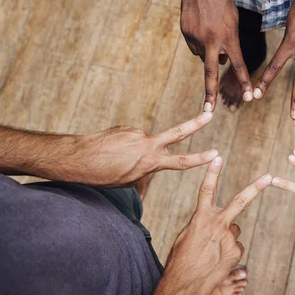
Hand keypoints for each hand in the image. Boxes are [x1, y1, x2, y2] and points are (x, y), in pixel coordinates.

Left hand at [71, 112, 216, 185]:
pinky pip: (131, 139)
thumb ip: (142, 173)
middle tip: (209, 113)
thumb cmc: (102, 176)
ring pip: (142, 145)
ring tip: (114, 161)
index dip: (200, 158)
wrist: (79, 158)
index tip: (215, 153)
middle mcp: (147, 144)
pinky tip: (111, 152)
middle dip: (196, 123)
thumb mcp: (127, 182)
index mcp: (150, 162)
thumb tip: (146, 167)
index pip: (181, 161)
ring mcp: (137, 133)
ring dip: (133, 153)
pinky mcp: (126, 128)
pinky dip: (124, 147)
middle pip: (177, 132)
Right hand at [134, 156, 270, 294]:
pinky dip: (228, 252)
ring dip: (226, 237)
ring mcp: (230, 238)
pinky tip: (217, 261)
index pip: (207, 190)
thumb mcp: (186, 235)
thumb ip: (202, 223)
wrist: (185, 285)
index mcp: (201, 216)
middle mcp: (218, 223)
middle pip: (241, 200)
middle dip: (256, 188)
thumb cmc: (181, 260)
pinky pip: (236, 246)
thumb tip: (213, 221)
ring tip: (211, 252)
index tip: (218, 157)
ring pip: (234, 230)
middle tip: (269, 177)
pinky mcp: (236, 251)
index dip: (212, 172)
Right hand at [180, 0, 251, 110]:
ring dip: (208, 51)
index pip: (239, 64)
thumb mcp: (233, 20)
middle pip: (211, 73)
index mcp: (228, 36)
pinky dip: (199, 43)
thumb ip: (229, 43)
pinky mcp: (185, 34)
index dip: (245, 82)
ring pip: (203, 55)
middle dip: (210, 93)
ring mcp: (195, 38)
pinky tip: (201, 27)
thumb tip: (221, 61)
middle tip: (209, 111)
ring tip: (210, 30)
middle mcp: (211, 40)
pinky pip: (194, 46)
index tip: (250, 98)